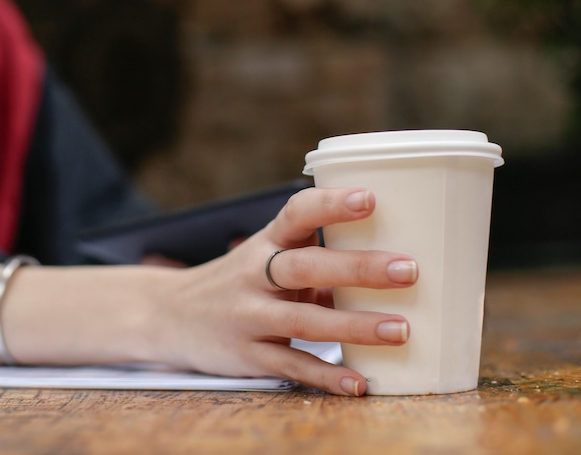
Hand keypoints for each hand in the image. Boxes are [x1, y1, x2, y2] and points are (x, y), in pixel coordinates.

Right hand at [153, 187, 416, 395]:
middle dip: (357, 268)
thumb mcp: (269, 260)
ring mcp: (247, 316)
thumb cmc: (241, 282)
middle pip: (305, 266)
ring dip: (354, 325)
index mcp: (266, 243)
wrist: (172, 315)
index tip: (370, 198)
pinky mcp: (246, 355)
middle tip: (408, 269)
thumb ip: (317, 263)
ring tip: (401, 329)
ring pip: (302, 320)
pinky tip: (359, 382)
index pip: (296, 214)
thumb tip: (388, 267)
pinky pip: (290, 365)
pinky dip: (326, 376)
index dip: (331, 204)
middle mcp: (254, 274)